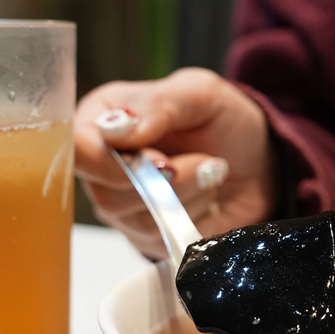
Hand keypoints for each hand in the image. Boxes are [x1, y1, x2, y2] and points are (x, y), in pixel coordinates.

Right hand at [74, 68, 276, 258]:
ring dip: (189, 196)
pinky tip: (207, 195)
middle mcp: (102, 166)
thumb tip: (117, 130)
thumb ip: (159, 103)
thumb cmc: (224, 121)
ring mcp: (122, 207)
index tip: (160, 159)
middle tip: (203, 160)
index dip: (114, 163)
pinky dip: (197, 218)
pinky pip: (164, 240)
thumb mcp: (200, 92)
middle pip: (107, 193)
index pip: (76, 150)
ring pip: (140, 220)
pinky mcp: (147, 236)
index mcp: (101, 119)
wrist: (258, 162)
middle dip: (169, 181)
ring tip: (210, 171)